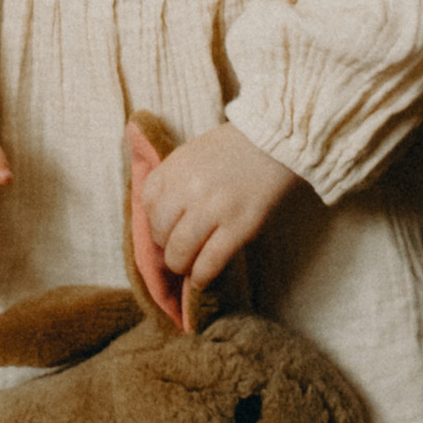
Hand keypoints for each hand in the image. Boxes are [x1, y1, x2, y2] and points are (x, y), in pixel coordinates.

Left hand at [126, 118, 295, 328]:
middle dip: (166, 246)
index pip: (148, 205)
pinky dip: (201, 277)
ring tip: (188, 266)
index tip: (166, 228)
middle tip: (178, 249)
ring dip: (180, 265)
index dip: (155, 221)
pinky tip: (201, 279)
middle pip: (160, 232)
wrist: (274, 142)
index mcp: (174, 169)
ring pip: (180, 252)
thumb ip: (173, 181)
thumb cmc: (232, 149)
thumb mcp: (192, 154)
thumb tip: (161, 220)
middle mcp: (189, 189)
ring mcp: (214, 209)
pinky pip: (210, 262)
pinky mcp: (239, 227)